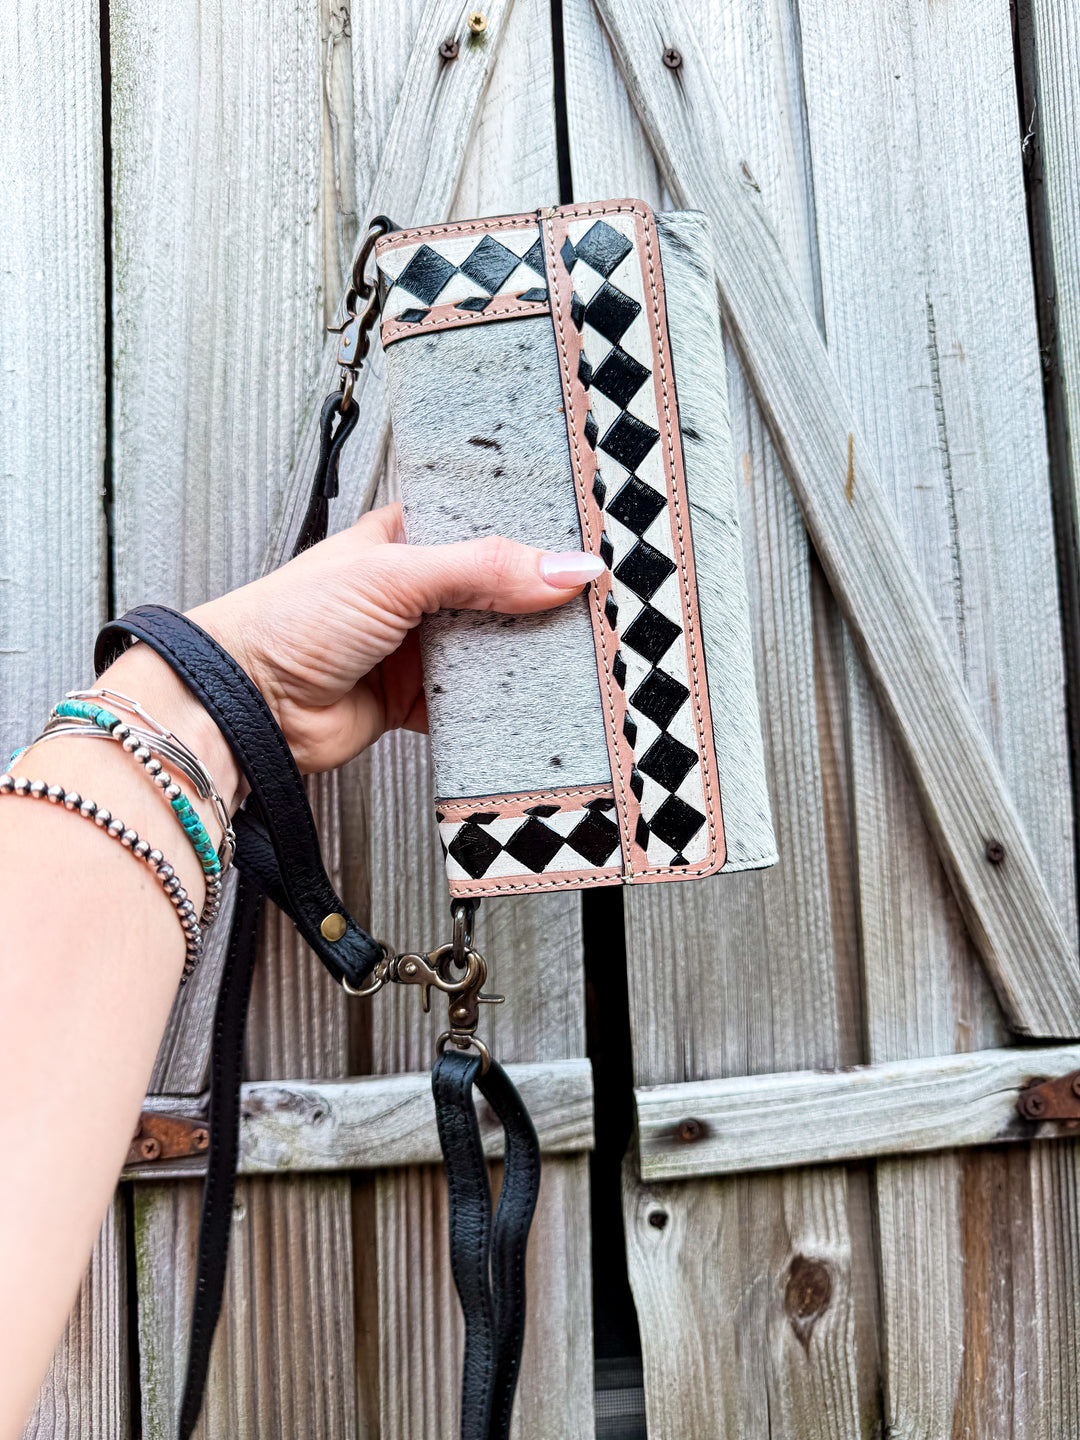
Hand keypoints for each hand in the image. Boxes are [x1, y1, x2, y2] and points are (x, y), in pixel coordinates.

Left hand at [188, 503, 602, 777]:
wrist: (245, 705)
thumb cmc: (289, 621)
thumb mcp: (394, 575)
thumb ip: (482, 569)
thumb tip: (565, 568)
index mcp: (402, 539)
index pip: (480, 525)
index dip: (529, 532)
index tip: (583, 539)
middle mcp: (413, 591)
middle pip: (496, 591)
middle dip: (537, 601)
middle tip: (595, 603)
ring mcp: (415, 648)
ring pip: (490, 648)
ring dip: (522, 655)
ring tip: (578, 651)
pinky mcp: (416, 701)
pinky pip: (473, 703)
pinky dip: (499, 706)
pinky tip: (531, 700)